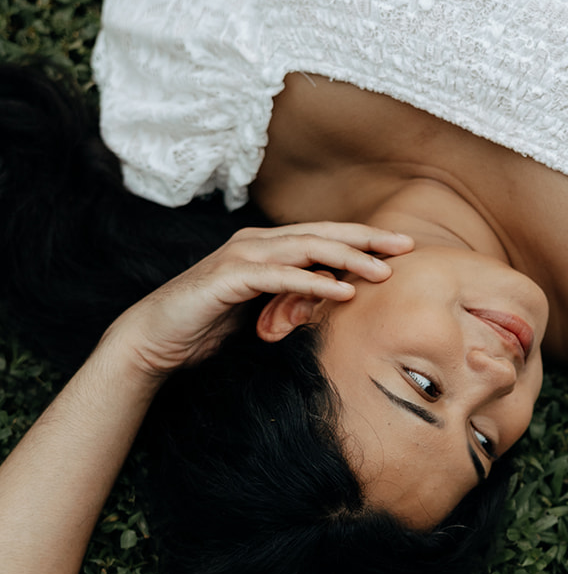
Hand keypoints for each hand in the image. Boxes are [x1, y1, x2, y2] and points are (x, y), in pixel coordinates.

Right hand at [105, 221, 412, 378]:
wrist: (155, 340)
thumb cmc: (207, 327)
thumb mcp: (262, 311)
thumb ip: (294, 299)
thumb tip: (332, 294)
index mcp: (266, 247)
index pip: (323, 237)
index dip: (362, 239)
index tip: (401, 247)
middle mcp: (255, 243)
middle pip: (321, 234)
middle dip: (365, 239)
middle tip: (405, 247)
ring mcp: (240, 256)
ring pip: (304, 249)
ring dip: (346, 259)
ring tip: (381, 272)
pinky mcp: (227, 279)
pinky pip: (278, 277)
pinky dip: (311, 282)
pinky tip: (340, 292)